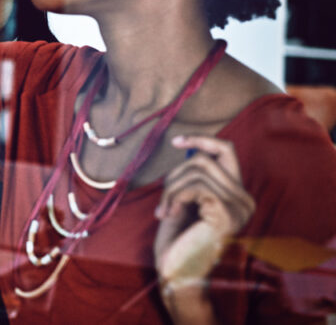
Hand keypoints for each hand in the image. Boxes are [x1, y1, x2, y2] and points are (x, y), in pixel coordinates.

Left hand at [154, 135, 254, 300]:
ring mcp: (239, 207)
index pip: (227, 151)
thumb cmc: (178, 238)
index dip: (202, 140)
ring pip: (197, 171)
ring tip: (164, 209)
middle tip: (164, 198)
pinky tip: (167, 214)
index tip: (176, 140)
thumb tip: (188, 146)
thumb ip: (194, 176)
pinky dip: (174, 197)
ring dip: (171, 189)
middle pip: (205, 159)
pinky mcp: (226, 213)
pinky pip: (195, 186)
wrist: (177, 269)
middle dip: (176, 174)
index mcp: (237, 195)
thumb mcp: (186, 199)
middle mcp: (245, 200)